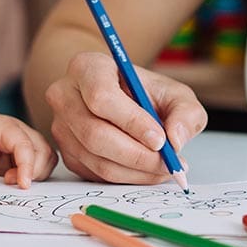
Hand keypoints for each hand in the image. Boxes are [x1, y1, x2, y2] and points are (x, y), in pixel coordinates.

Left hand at [0, 115, 56, 187]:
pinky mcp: (23, 160)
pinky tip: (14, 182)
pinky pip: (39, 169)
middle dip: (34, 171)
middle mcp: (19, 133)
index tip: (22, 184)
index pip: (24, 143)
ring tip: (10, 182)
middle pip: (43, 150)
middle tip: (9, 183)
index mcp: (4, 126)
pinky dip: (33, 178)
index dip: (27, 165)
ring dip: (36, 175)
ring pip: (46, 159)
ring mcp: (23, 146)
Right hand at [45, 51, 206, 182]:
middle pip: (94, 134)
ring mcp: (61, 127)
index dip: (131, 122)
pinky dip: (126, 178)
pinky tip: (147, 171)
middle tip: (168, 163)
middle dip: (136, 155)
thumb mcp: (175, 94)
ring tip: (165, 168)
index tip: (160, 139)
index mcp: (86, 67)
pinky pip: (95, 174)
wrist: (125, 102)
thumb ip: (185, 113)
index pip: (101, 97)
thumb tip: (175, 140)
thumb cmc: (146, 94)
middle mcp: (64, 96)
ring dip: (135, 172)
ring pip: (96, 159)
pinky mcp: (66, 153)